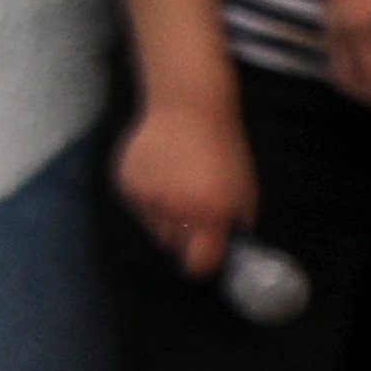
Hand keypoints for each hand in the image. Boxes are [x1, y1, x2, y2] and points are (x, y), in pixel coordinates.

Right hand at [110, 89, 257, 276]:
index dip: (201, 262)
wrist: (189, 108)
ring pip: (152, 226)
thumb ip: (234, 223)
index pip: (199, 262)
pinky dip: (147, 196)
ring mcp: (148, 196)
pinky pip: (136, 206)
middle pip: (172, 245)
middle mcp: (176, 208)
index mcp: (211, 212)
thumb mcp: (244, 189)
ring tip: (175, 186)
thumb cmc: (224, 149)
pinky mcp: (126, 183)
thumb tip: (227, 250)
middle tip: (192, 211)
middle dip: (183, 234)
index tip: (203, 256)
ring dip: (163, 215)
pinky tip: (160, 172)